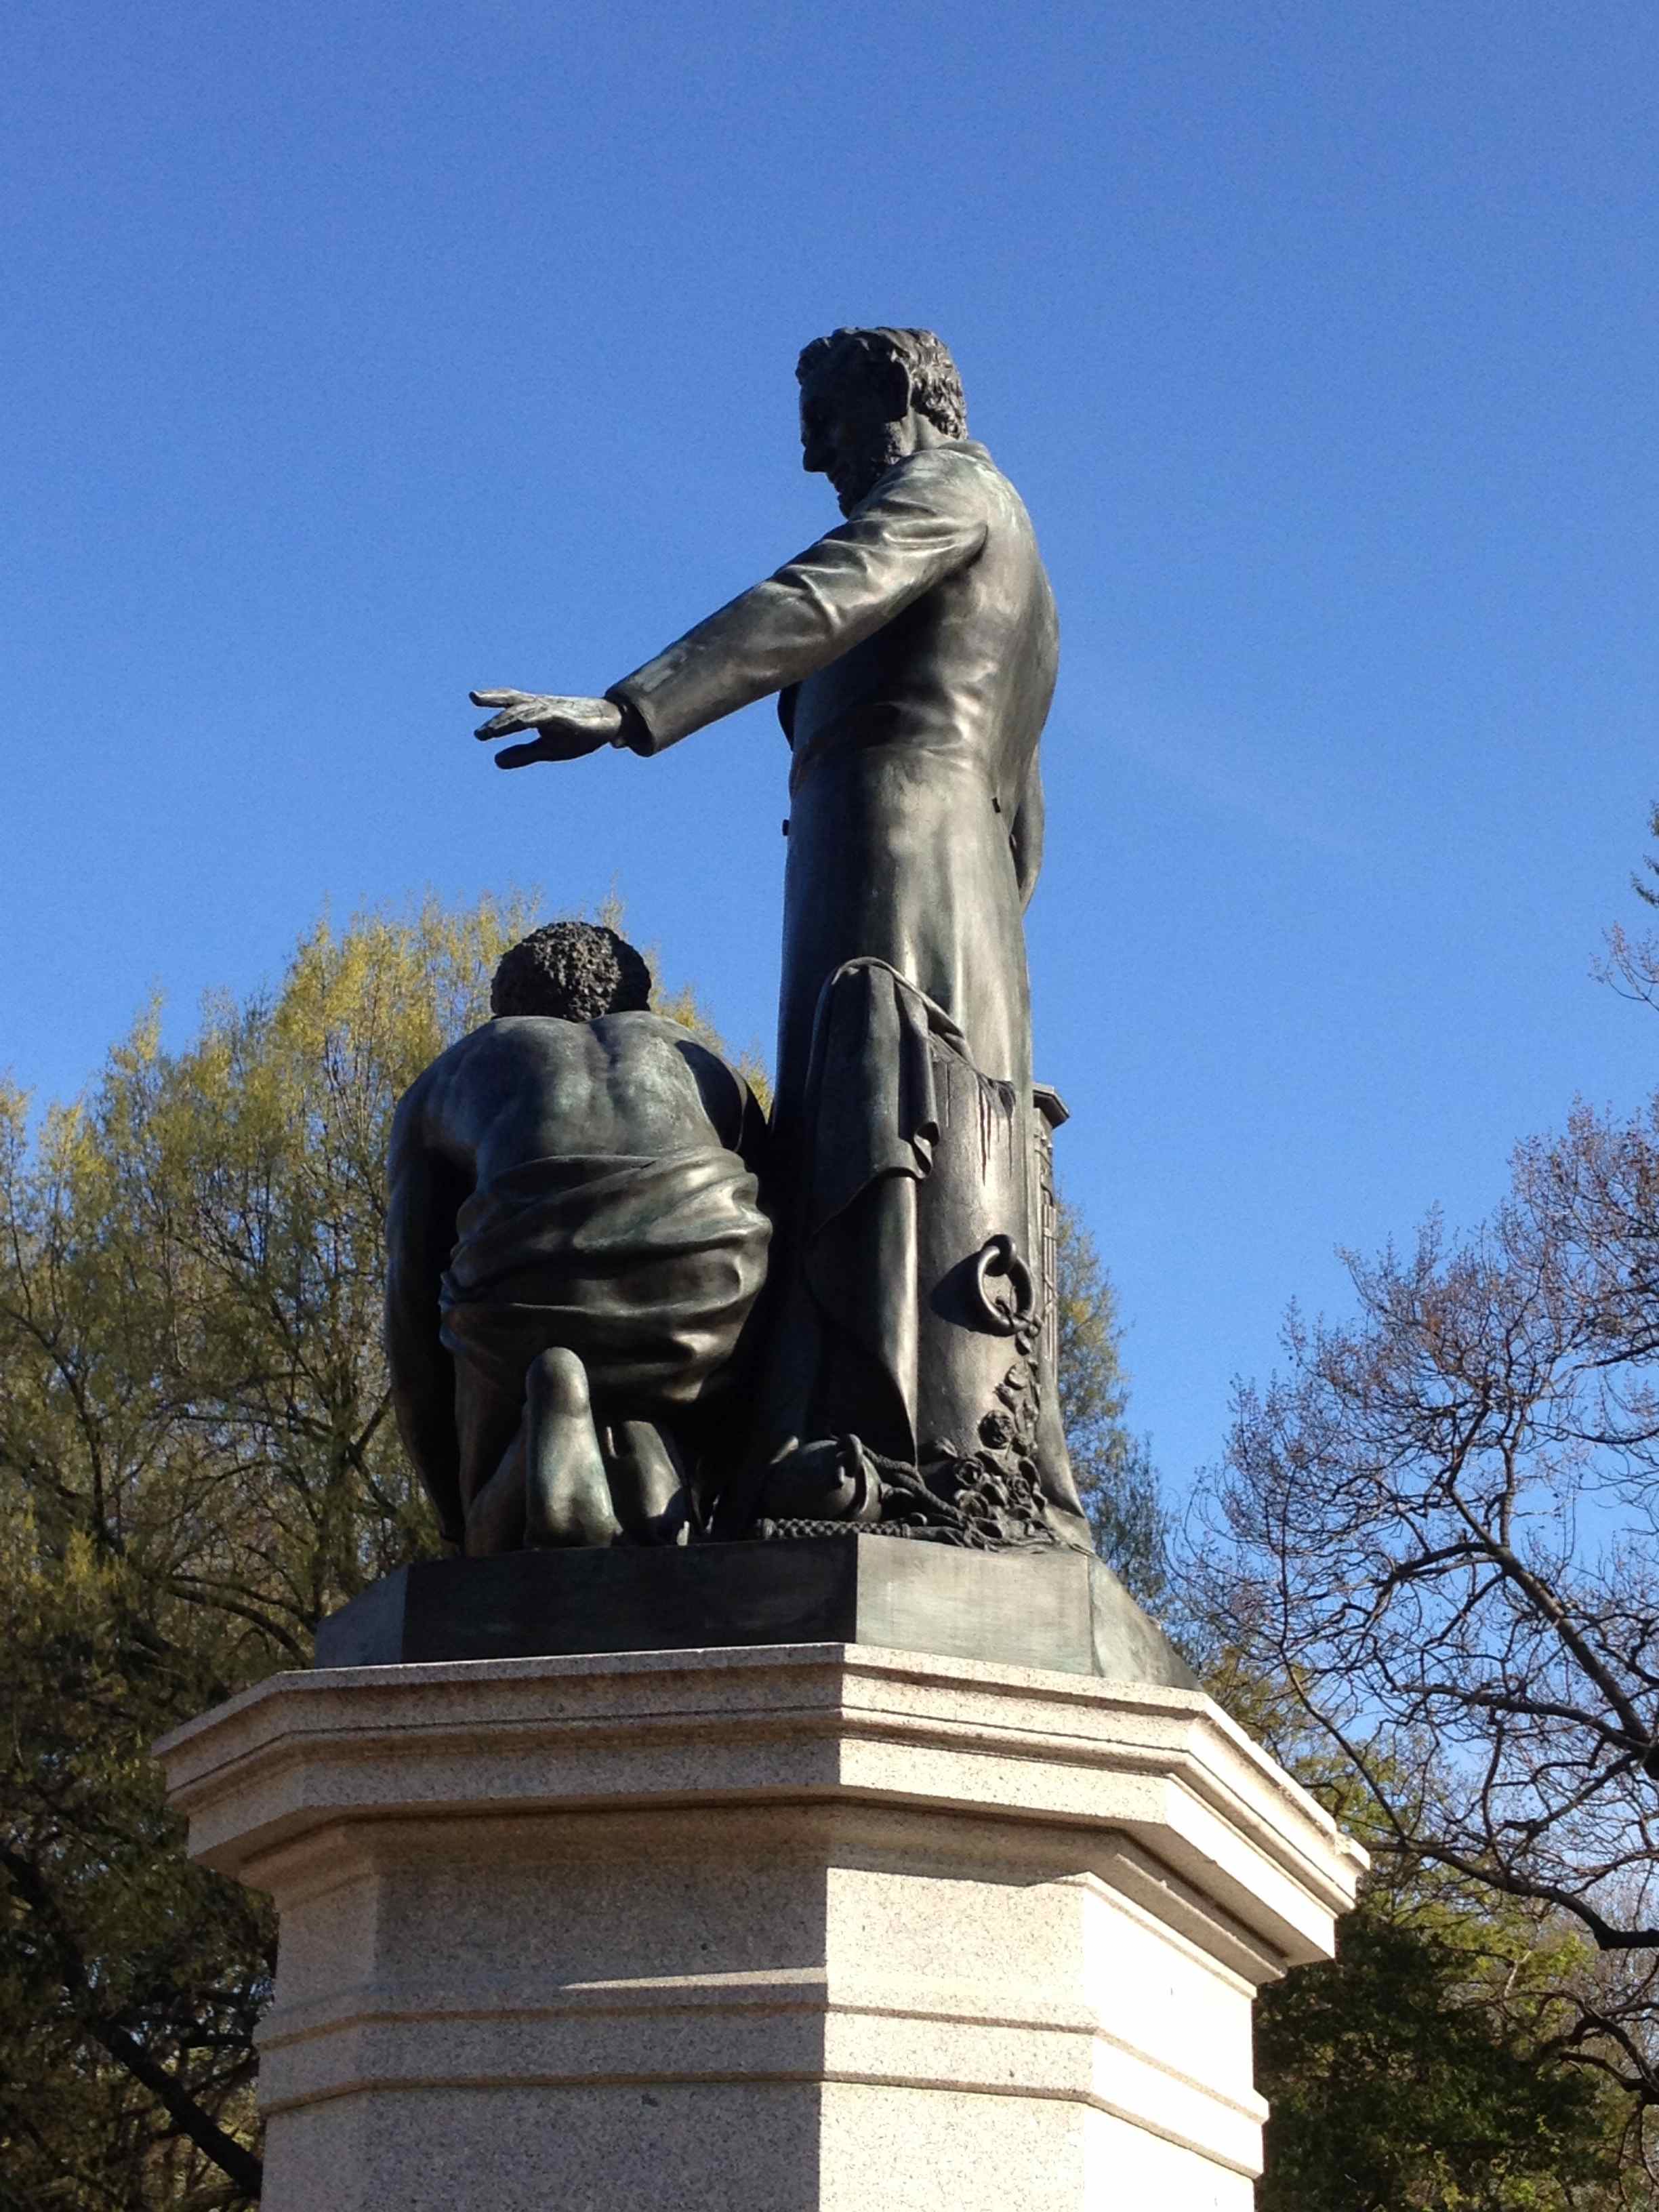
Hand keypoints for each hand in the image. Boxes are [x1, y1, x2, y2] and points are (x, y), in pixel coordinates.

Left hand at [470, 690, 623, 767]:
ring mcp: (558, 711)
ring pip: (528, 712)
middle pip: (515, 702)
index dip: (492, 703)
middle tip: (477, 720)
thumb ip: (522, 754)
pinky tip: (526, 723)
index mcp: (535, 712)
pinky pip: (553, 718)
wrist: (611, 723)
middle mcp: (543, 706)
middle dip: (495, 709)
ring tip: (491, 731)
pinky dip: (538, 719)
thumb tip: (495, 760)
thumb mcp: (547, 749)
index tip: (475, 719)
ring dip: (508, 721)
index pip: (510, 704)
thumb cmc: (577, 734)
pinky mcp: (573, 719)